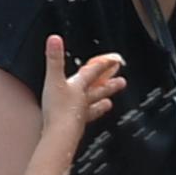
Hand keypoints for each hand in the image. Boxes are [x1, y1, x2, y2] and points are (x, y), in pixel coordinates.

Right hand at [36, 34, 127, 151]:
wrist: (59, 135)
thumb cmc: (58, 109)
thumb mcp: (53, 79)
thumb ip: (54, 59)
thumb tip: (55, 39)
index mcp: (78, 87)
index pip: (93, 72)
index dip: (103, 65)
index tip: (115, 60)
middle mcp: (82, 101)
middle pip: (99, 90)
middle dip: (110, 85)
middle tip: (122, 82)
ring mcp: (80, 115)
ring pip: (94, 106)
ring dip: (101, 103)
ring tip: (109, 104)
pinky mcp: (75, 128)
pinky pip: (85, 120)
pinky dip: (88, 119)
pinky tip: (86, 121)